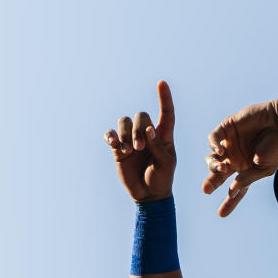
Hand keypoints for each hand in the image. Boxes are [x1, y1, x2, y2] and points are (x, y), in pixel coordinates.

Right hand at [104, 81, 176, 202]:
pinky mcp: (118, 148)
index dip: (165, 98)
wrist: (147, 194)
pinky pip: (111, 134)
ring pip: (124, 122)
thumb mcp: (166, 164)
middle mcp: (147, 133)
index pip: (166, 112)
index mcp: (164, 134)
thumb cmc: (162, 178)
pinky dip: (111, 136)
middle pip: (140, 116)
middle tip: (139, 148)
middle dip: (137, 130)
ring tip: (127, 151)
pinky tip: (113, 144)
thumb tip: (148, 130)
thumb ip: (158, 146)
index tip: (161, 83)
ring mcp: (131, 139)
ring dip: (125, 134)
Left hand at [202, 100, 277, 216]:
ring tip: (221, 167)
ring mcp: (229, 144)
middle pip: (217, 174)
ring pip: (212, 158)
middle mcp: (234, 158)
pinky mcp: (226, 129)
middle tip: (206, 190)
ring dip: (213, 165)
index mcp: (244, 170)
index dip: (228, 202)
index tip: (221, 214)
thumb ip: (246, 179)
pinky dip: (213, 146)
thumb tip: (231, 192)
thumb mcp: (263, 168)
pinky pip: (213, 139)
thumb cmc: (275, 146)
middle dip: (211, 182)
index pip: (234, 189)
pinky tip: (220, 151)